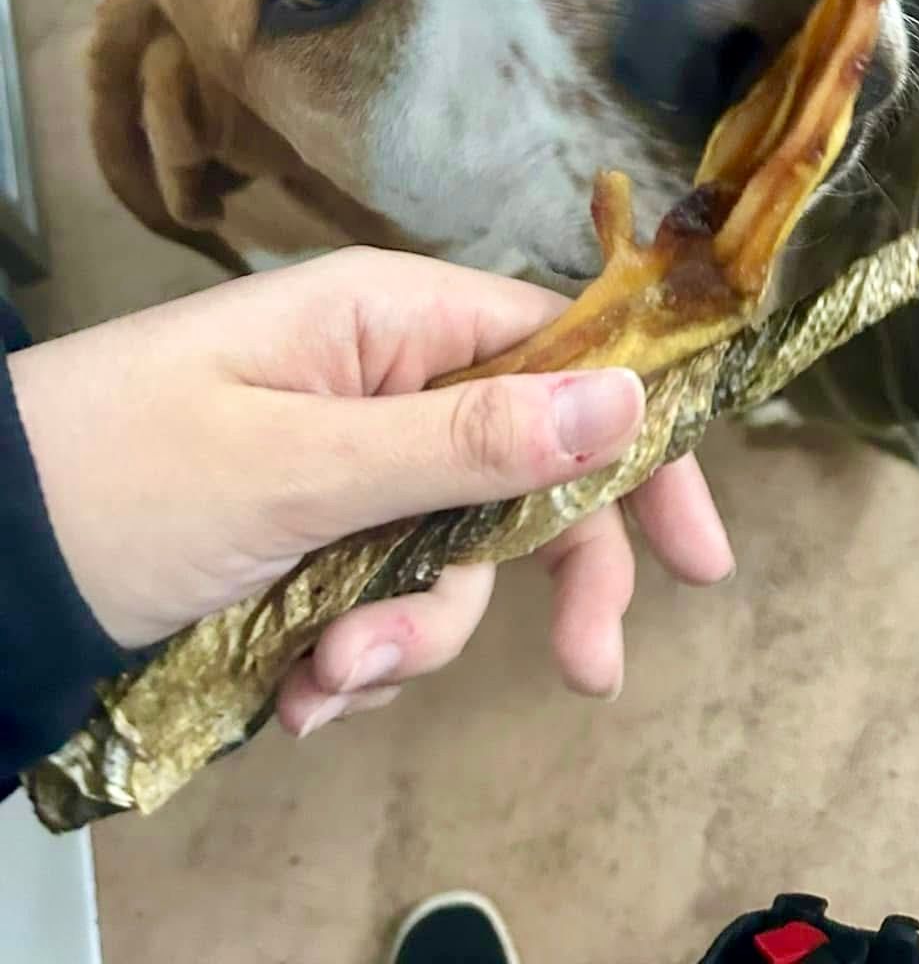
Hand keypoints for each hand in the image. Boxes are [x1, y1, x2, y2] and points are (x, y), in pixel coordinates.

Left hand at [12, 250, 733, 738]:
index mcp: (389, 319)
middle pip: (522, 469)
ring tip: (324, 685)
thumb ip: (466, 443)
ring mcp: (343, 461)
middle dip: (543, 572)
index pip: (560, 355)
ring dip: (406, 637)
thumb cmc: (123, 479)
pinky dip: (353, 658)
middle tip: (586, 670)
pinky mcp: (306, 537)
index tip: (698, 552)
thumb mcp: (300, 469)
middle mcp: (381, 377)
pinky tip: (297, 696)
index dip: (636, 441)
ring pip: (450, 554)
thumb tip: (626, 398)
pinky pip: (380, 599)